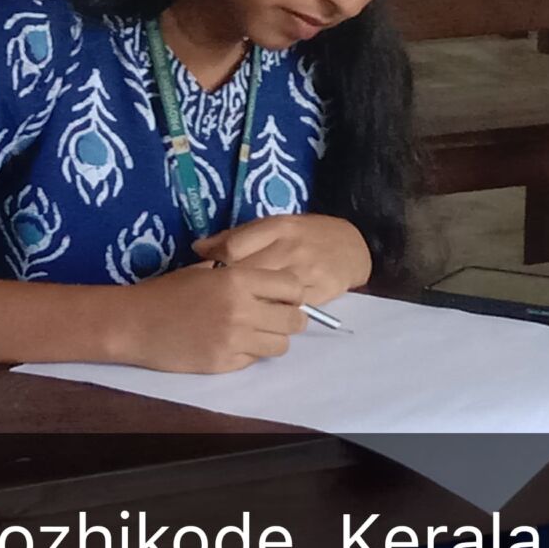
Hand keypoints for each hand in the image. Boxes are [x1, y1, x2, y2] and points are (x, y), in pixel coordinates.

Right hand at [116, 262, 306, 372]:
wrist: (134, 323)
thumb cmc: (168, 291)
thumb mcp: (206, 270)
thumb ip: (241, 274)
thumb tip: (272, 280)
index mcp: (238, 280)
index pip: (292, 287)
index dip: (292, 292)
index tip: (283, 295)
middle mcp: (242, 310)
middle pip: (294, 320)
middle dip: (290, 318)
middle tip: (275, 317)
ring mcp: (234, 341)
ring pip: (281, 345)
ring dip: (273, 338)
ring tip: (254, 332)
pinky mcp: (224, 364)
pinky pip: (255, 360)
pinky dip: (250, 353)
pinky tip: (231, 343)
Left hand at [193, 215, 371, 305]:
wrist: (351, 245)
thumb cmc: (304, 236)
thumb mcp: (272, 227)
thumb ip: (235, 237)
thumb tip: (197, 248)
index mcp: (276, 227)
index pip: (233, 248)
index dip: (215, 266)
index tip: (209, 278)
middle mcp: (290, 246)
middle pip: (247, 274)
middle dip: (228, 292)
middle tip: (217, 303)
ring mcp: (307, 270)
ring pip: (269, 295)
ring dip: (250, 308)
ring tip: (237, 315)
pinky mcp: (322, 290)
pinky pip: (291, 309)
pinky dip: (275, 317)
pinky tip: (264, 320)